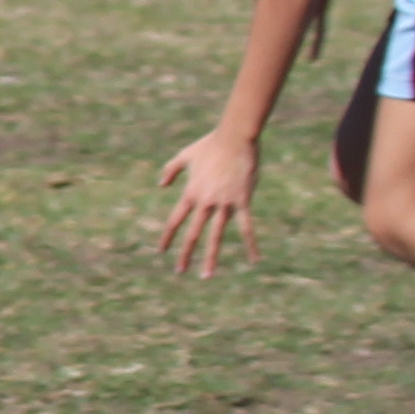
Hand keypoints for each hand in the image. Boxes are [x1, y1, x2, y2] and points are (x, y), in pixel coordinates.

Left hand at [156, 127, 263, 275]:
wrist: (235, 138)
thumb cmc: (210, 145)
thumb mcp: (185, 155)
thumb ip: (171, 170)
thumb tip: (161, 185)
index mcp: (191, 193)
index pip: (175, 220)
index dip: (168, 237)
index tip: (161, 251)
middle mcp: (205, 202)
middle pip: (192, 233)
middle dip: (185, 253)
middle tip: (179, 271)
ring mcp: (224, 204)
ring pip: (216, 235)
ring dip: (211, 257)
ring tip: (206, 275)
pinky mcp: (243, 202)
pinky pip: (246, 228)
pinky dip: (250, 244)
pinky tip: (254, 260)